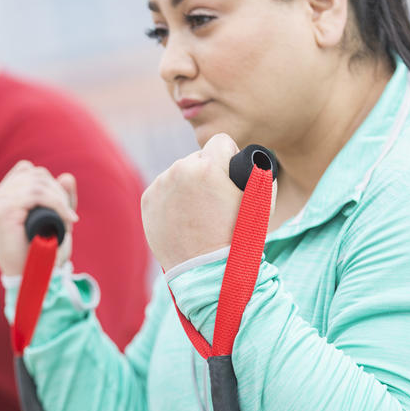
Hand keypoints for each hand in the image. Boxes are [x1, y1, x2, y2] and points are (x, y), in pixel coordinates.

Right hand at [0, 161, 78, 276]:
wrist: (31, 279)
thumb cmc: (41, 253)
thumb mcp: (54, 221)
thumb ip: (60, 199)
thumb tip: (67, 177)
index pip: (25, 170)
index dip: (49, 184)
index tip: (64, 208)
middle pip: (33, 173)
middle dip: (57, 192)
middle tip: (70, 217)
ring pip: (36, 182)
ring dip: (59, 199)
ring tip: (68, 221)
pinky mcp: (1, 210)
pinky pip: (35, 194)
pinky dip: (57, 204)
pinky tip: (66, 219)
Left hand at [141, 133, 246, 270]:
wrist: (207, 269)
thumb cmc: (239, 236)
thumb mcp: (262, 201)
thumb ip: (259, 172)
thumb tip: (254, 160)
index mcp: (207, 166)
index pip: (221, 141)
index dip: (229, 157)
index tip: (229, 175)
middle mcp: (179, 170)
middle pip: (198, 157)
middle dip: (206, 172)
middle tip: (213, 200)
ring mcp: (161, 185)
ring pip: (179, 173)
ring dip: (187, 184)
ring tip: (198, 211)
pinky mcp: (148, 200)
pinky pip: (163, 188)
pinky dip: (171, 198)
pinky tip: (182, 216)